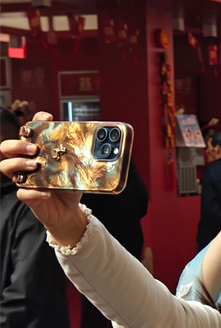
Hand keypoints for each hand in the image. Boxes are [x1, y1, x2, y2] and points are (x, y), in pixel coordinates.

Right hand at [0, 112, 86, 245]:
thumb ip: (82, 157)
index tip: (46, 117)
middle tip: (34, 148)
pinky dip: (33, 192)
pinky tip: (46, 192)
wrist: (69, 210)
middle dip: (18, 144)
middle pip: (8, 147)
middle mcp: (26, 162)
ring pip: (6, 166)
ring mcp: (24, 178)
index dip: (35, 121)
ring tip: (35, 166)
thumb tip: (103, 147)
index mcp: (38, 151)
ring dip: (19, 164)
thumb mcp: (78, 169)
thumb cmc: (70, 186)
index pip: (29, 131)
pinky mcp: (27, 195)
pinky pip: (22, 192)